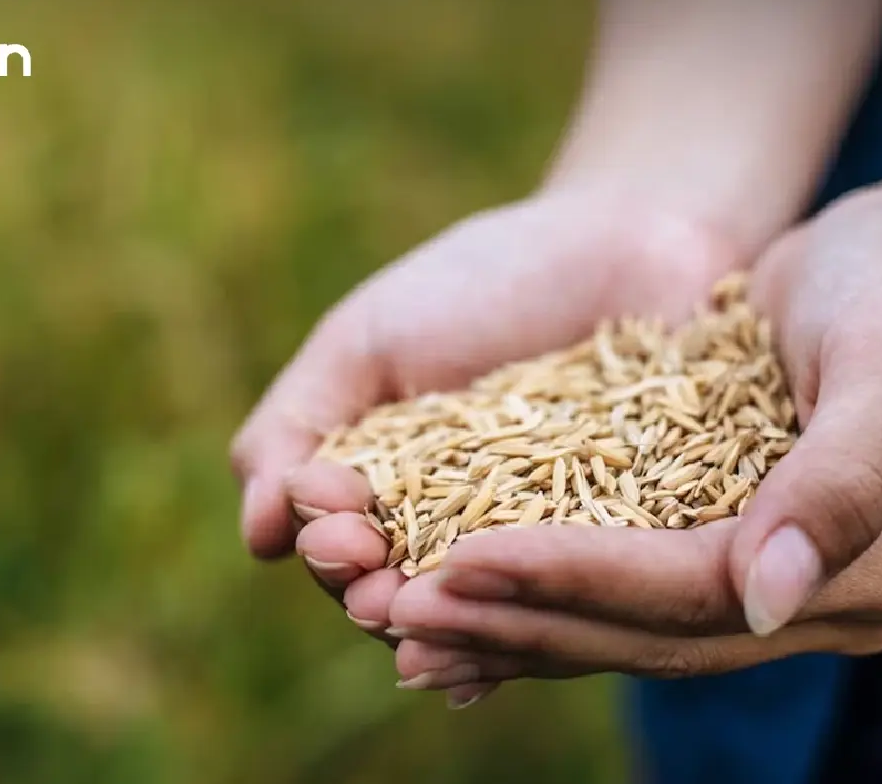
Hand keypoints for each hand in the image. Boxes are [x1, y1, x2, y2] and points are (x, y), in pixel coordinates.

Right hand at [230, 191, 745, 705]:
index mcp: (385, 497)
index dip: (331, 550)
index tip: (341, 528)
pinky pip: (572, 602)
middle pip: (402, 601)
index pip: (338, 552)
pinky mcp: (616, 559)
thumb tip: (257, 537)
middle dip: (379, 601)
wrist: (623, 242)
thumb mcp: (365, 343)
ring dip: (449, 629)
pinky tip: (514, 638)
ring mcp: (536, 554)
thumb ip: (294, 429)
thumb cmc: (480, 284)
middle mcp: (454, 540)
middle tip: (378, 589)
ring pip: (482, 617)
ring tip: (431, 623)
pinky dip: (540, 620)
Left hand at [381, 193, 881, 691]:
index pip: (700, 593)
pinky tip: (454, 592)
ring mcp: (767, 588)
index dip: (580, 579)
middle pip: (649, 631)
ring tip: (401, 617)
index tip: (464, 558)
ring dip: (510, 623)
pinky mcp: (716, 555)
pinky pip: (616, 591)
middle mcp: (816, 602)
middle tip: (399, 609)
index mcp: (878, 572)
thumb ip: (841, 479)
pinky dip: (536, 592)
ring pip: (622, 626)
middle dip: (521, 617)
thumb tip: (764, 600)